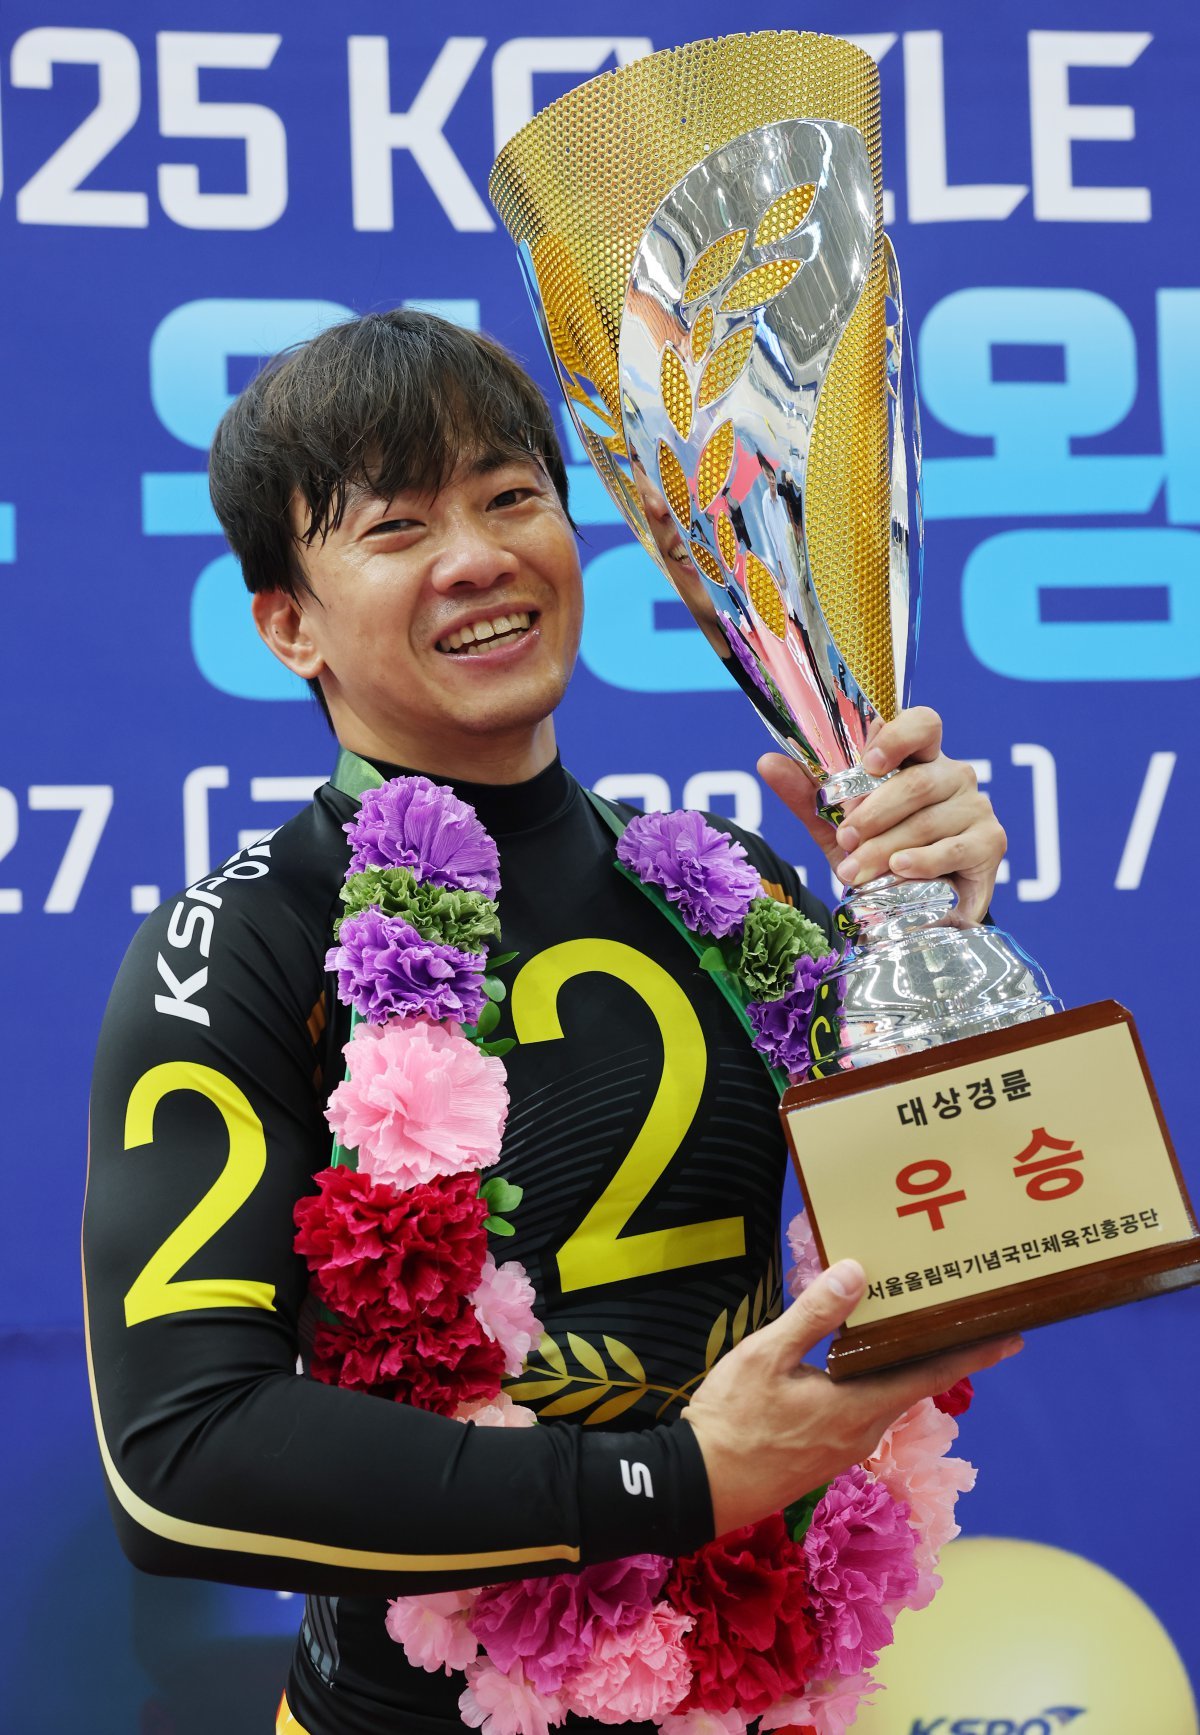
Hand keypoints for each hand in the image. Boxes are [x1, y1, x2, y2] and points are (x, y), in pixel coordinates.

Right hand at [682, 1258, 1020, 1536]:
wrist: (697, 1488)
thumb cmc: (730, 1421)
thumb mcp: (765, 1356)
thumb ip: (813, 1315)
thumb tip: (856, 1273)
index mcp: (857, 1407)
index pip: (931, 1374)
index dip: (973, 1353)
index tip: (1012, 1335)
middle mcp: (863, 1431)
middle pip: (914, 1382)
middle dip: (940, 1348)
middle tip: (960, 1310)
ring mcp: (844, 1445)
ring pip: (888, 1395)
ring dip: (905, 1362)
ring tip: (913, 1323)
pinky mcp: (825, 1451)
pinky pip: (865, 1406)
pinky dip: (875, 1377)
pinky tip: (860, 1356)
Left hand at [758, 706, 1005, 925]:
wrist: (914, 910)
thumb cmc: (879, 854)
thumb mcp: (836, 827)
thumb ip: (807, 796)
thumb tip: (766, 762)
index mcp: (918, 759)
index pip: (922, 724)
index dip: (897, 736)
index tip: (866, 763)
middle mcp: (952, 775)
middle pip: (916, 781)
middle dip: (874, 812)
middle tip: (845, 838)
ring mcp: (975, 807)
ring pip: (928, 819)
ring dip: (886, 847)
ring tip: (855, 870)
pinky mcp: (991, 842)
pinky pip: (956, 847)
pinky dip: (924, 861)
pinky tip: (900, 869)